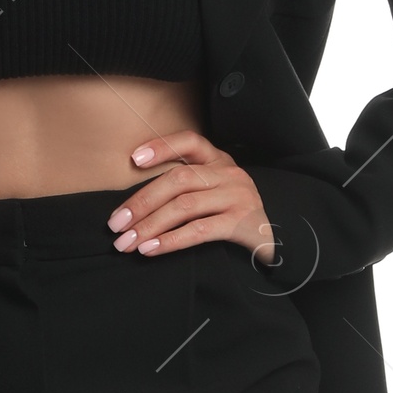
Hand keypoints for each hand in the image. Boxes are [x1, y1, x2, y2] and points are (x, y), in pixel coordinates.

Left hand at [107, 131, 273, 264]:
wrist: (276, 240)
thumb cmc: (233, 215)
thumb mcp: (214, 191)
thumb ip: (185, 188)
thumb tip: (134, 206)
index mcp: (218, 160)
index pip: (189, 141)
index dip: (161, 146)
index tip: (134, 159)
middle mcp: (229, 173)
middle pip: (178, 179)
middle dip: (141, 202)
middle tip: (116, 224)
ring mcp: (238, 196)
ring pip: (184, 206)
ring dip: (150, 225)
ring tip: (127, 242)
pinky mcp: (242, 223)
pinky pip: (200, 230)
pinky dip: (171, 240)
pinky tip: (151, 250)